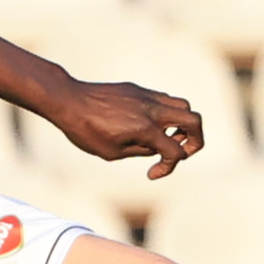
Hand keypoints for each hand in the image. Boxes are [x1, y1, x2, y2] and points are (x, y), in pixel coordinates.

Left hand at [48, 78, 204, 179]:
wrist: (69, 101)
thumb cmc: (85, 131)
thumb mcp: (113, 152)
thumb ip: (141, 150)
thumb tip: (158, 148)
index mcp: (146, 128)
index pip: (176, 151)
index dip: (169, 167)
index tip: (151, 174)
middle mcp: (152, 109)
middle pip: (194, 121)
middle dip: (195, 142)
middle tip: (179, 152)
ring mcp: (147, 96)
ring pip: (183, 105)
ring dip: (183, 125)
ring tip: (165, 138)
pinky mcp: (139, 90)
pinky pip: (164, 100)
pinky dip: (166, 115)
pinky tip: (148, 127)